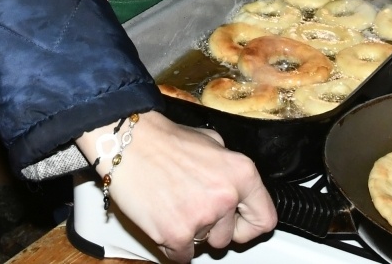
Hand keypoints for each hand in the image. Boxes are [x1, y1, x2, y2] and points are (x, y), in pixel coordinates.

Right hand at [77, 111, 276, 260]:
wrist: (127, 142)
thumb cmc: (163, 140)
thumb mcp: (211, 141)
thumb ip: (229, 169)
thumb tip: (235, 187)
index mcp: (242, 173)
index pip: (264, 220)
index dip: (247, 226)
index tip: (236, 225)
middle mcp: (226, 196)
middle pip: (228, 238)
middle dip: (210, 228)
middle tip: (190, 206)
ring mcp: (202, 217)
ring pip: (203, 246)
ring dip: (190, 234)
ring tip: (173, 205)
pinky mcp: (176, 234)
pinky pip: (182, 257)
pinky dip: (171, 244)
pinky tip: (162, 218)